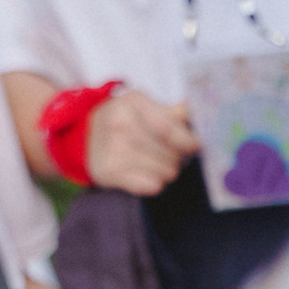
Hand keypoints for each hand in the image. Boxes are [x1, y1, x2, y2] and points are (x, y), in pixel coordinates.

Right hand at [84, 87, 198, 198]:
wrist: (83, 137)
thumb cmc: (123, 120)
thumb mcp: (142, 105)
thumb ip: (173, 111)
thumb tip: (205, 112)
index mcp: (133, 102)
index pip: (169, 129)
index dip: (188, 141)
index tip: (196, 146)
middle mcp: (120, 124)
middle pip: (170, 153)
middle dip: (177, 156)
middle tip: (170, 153)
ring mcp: (113, 150)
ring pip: (165, 172)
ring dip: (167, 170)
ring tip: (156, 161)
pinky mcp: (109, 172)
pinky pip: (151, 186)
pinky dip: (154, 182)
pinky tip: (145, 172)